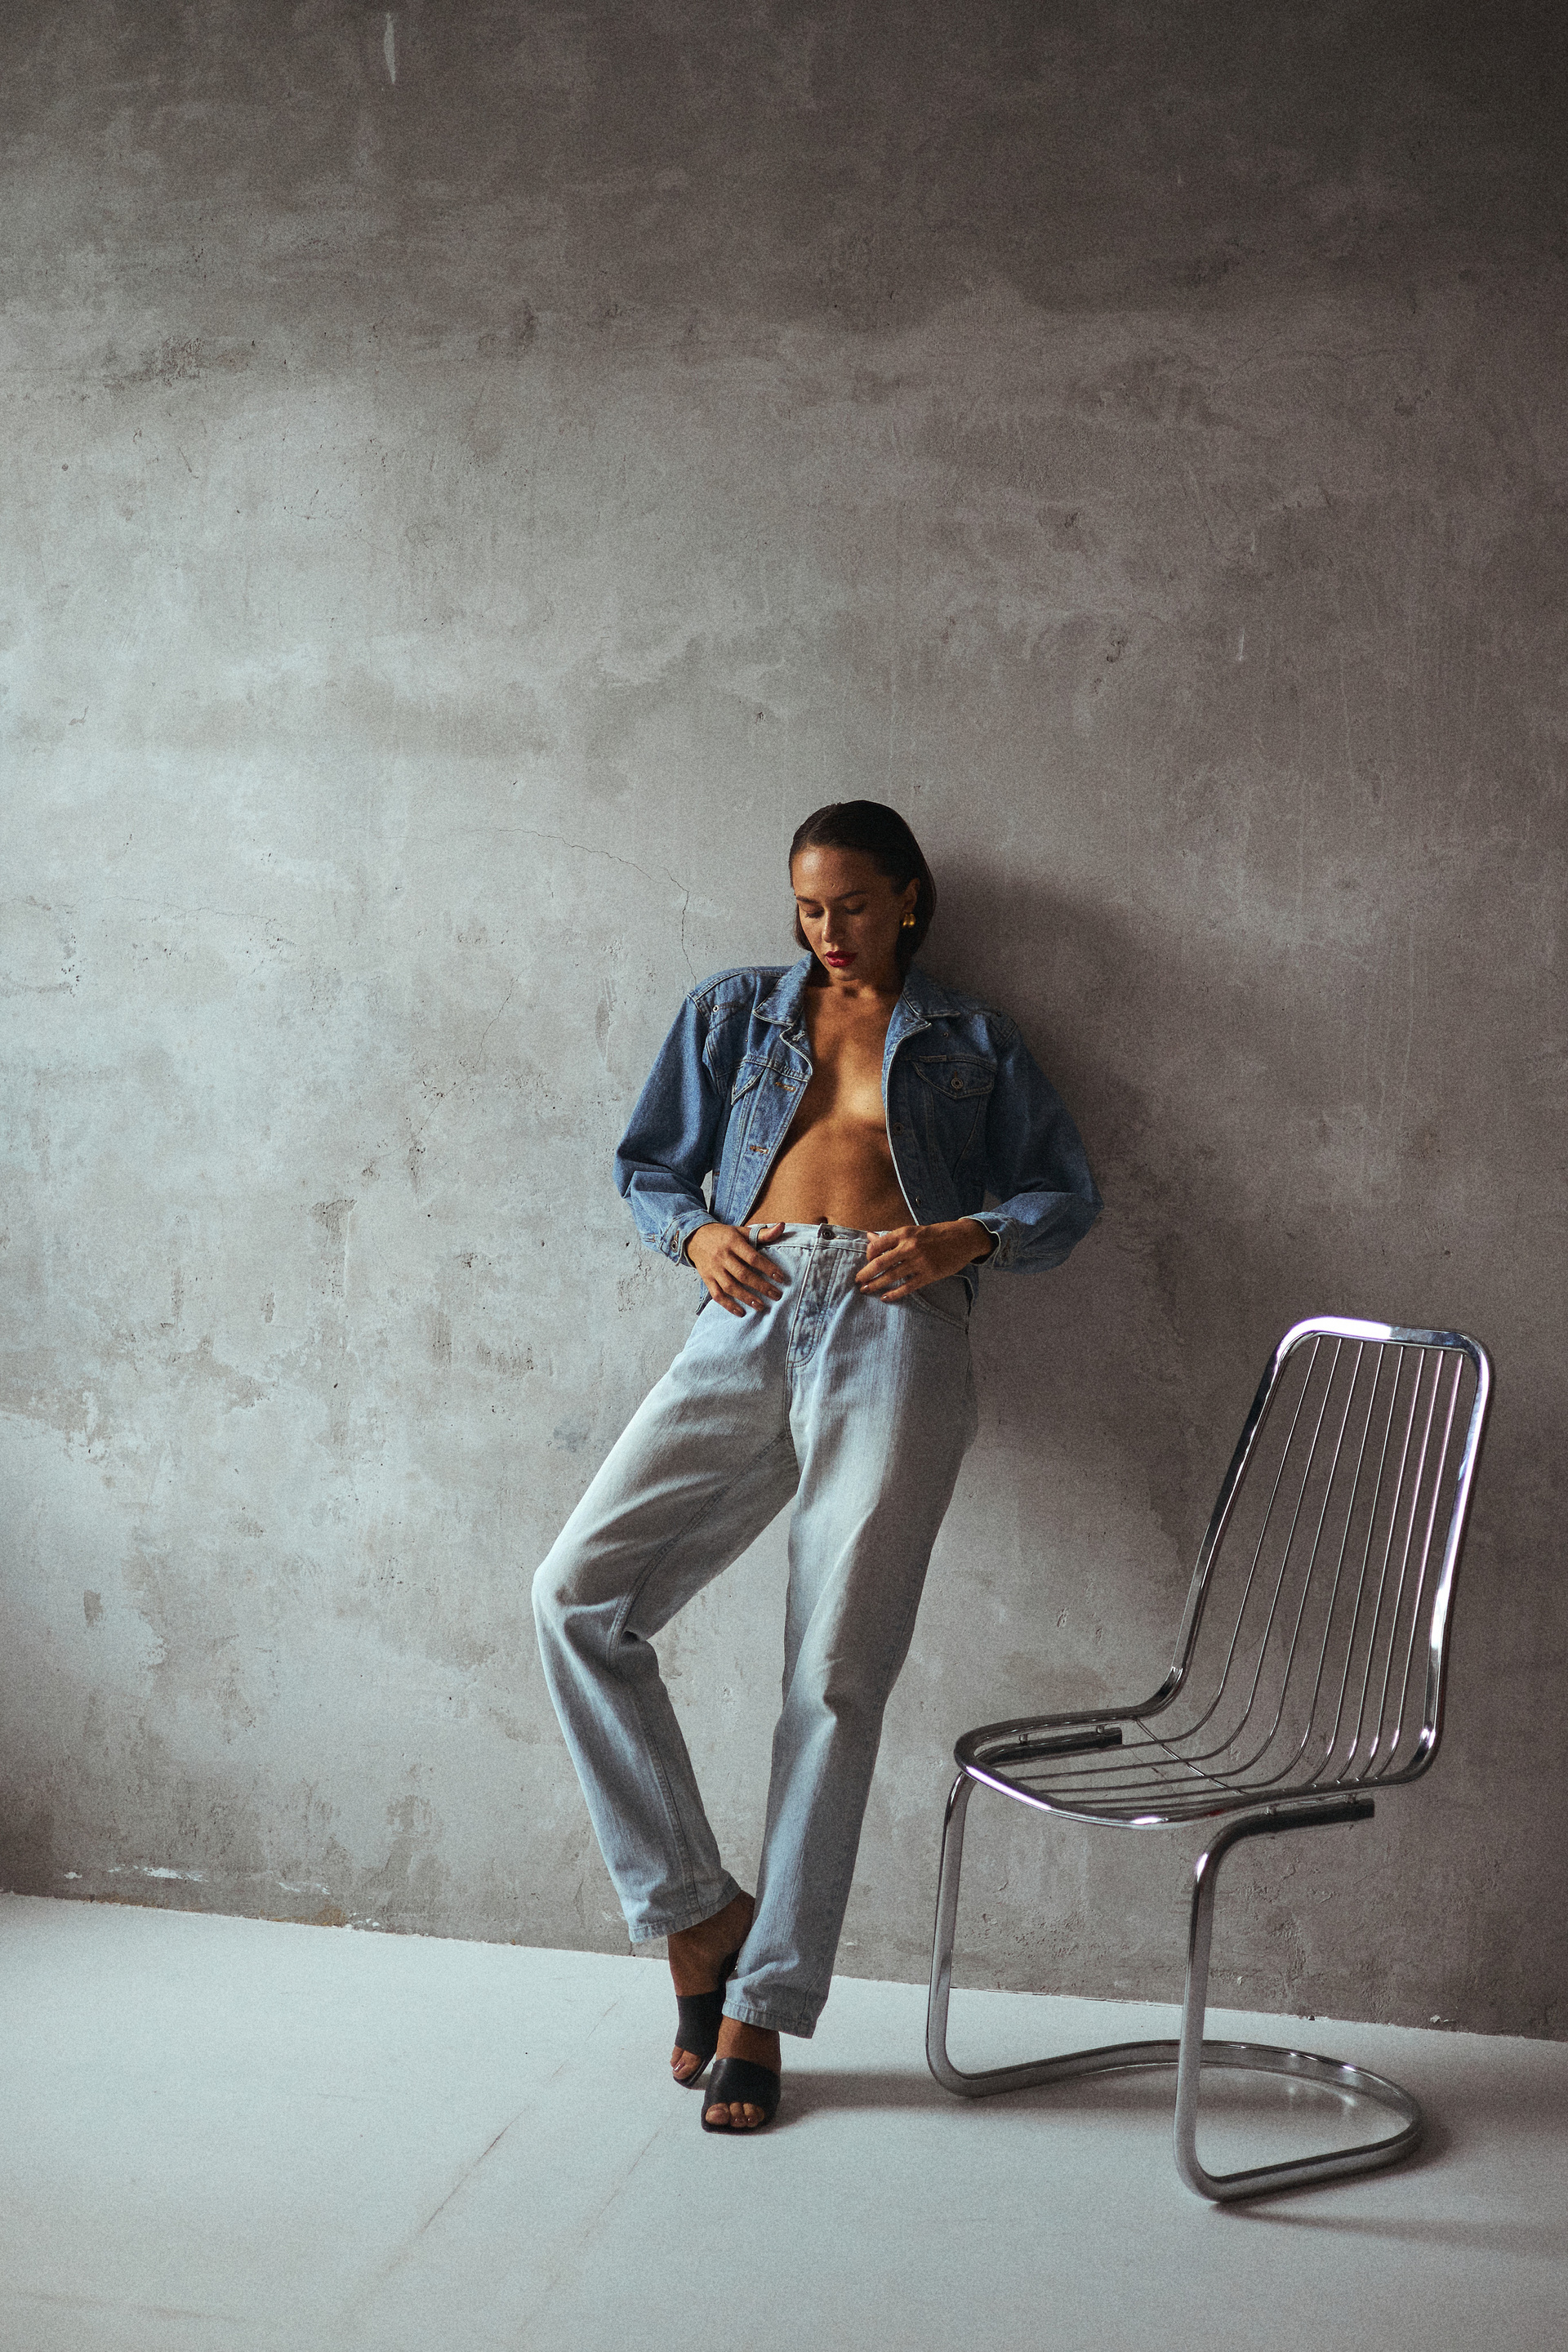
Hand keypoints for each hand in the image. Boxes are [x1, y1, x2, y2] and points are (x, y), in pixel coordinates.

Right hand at [686, 1222, 786, 1316]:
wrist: (695, 1237)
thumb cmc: (724, 1236)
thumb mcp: (742, 1231)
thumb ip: (763, 1233)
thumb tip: (782, 1226)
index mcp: (733, 1242)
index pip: (752, 1258)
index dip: (767, 1268)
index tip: (781, 1278)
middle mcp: (722, 1256)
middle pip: (743, 1274)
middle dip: (761, 1287)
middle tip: (776, 1295)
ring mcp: (713, 1269)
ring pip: (730, 1286)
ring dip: (746, 1298)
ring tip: (761, 1306)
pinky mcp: (707, 1279)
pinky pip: (717, 1294)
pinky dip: (728, 1305)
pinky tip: (741, 1312)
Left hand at [854, 1219, 993, 1302]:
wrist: (963, 1238)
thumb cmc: (936, 1234)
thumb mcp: (913, 1231)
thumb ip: (891, 1237)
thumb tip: (869, 1236)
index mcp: (904, 1233)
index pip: (877, 1245)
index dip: (868, 1255)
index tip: (867, 1262)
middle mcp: (910, 1247)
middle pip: (880, 1262)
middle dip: (866, 1273)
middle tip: (857, 1281)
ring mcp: (920, 1261)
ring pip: (891, 1276)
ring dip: (876, 1284)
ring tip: (866, 1290)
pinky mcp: (929, 1274)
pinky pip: (907, 1287)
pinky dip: (894, 1294)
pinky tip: (885, 1297)